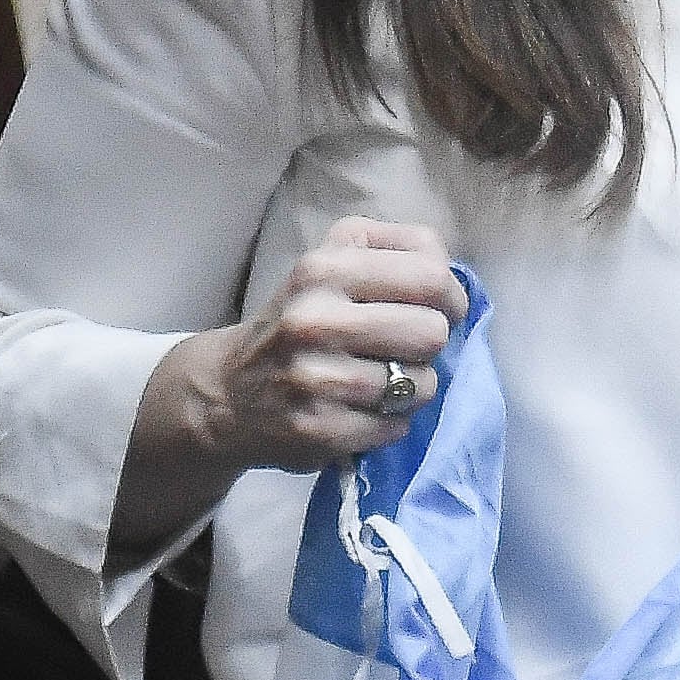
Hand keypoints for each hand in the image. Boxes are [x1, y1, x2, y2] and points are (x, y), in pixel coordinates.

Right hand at [119, 217, 463, 552]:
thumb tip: (449, 274)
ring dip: (411, 387)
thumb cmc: (301, 321)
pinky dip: (389, 422)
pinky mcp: (317, 429)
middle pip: (432, 333)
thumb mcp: (333, 262)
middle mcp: (313, 319)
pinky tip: (359, 410)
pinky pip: (396, 425)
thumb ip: (395, 251)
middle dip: (429, 344)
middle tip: (403, 348)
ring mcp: (313, 377)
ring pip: (421, 384)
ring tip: (377, 381)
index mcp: (325, 268)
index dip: (451, 297)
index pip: (431, 276)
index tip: (440, 309)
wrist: (227, 392)